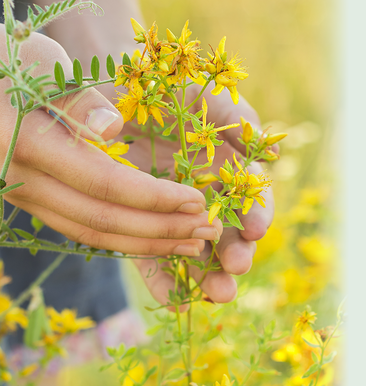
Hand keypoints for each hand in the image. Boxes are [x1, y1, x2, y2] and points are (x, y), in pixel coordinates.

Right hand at [0, 0, 221, 255]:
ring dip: (142, 242)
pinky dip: (115, 236)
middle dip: (159, 230)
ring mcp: (20, 195)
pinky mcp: (24, 196)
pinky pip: (75, 226)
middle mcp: (23, 182)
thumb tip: (116, 129)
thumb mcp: (38, 61)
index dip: (156, 198)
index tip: (198, 202)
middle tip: (207, 234)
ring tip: (186, 245)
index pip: (106, 186)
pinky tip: (145, 236)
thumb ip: (77, 98)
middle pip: (102, 222)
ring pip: (89, 233)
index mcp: (30, 146)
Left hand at [124, 87, 273, 304]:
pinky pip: (151, 255)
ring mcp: (170, 211)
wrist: (114, 91)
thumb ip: (235, 117)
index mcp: (222, 165)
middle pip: (226, 230)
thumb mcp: (200, 93)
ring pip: (194, 250)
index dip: (256, 213)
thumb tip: (271, 160)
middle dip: (234, 252)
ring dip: (206, 274)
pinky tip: (173, 300)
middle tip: (234, 268)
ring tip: (214, 294)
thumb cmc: (160, 86)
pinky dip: (164, 279)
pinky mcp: (139, 222)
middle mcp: (201, 192)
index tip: (256, 229)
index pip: (247, 196)